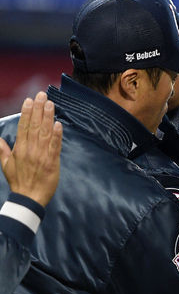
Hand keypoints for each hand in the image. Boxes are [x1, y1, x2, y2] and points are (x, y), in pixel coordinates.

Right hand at [0, 92, 62, 206]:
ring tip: (51, 104)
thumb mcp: (6, 165)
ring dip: (48, 117)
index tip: (30, 100)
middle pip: (34, 126)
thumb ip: (2, 150)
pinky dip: (57, 135)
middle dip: (39, 109)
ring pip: (45, 133)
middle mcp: (30, 150)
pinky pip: (55, 147)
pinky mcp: (52, 163)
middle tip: (43, 95)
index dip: (27, 112)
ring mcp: (42, 156)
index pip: (23, 126)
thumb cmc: (18, 181)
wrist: (29, 198)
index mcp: (19, 149)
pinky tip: (58, 124)